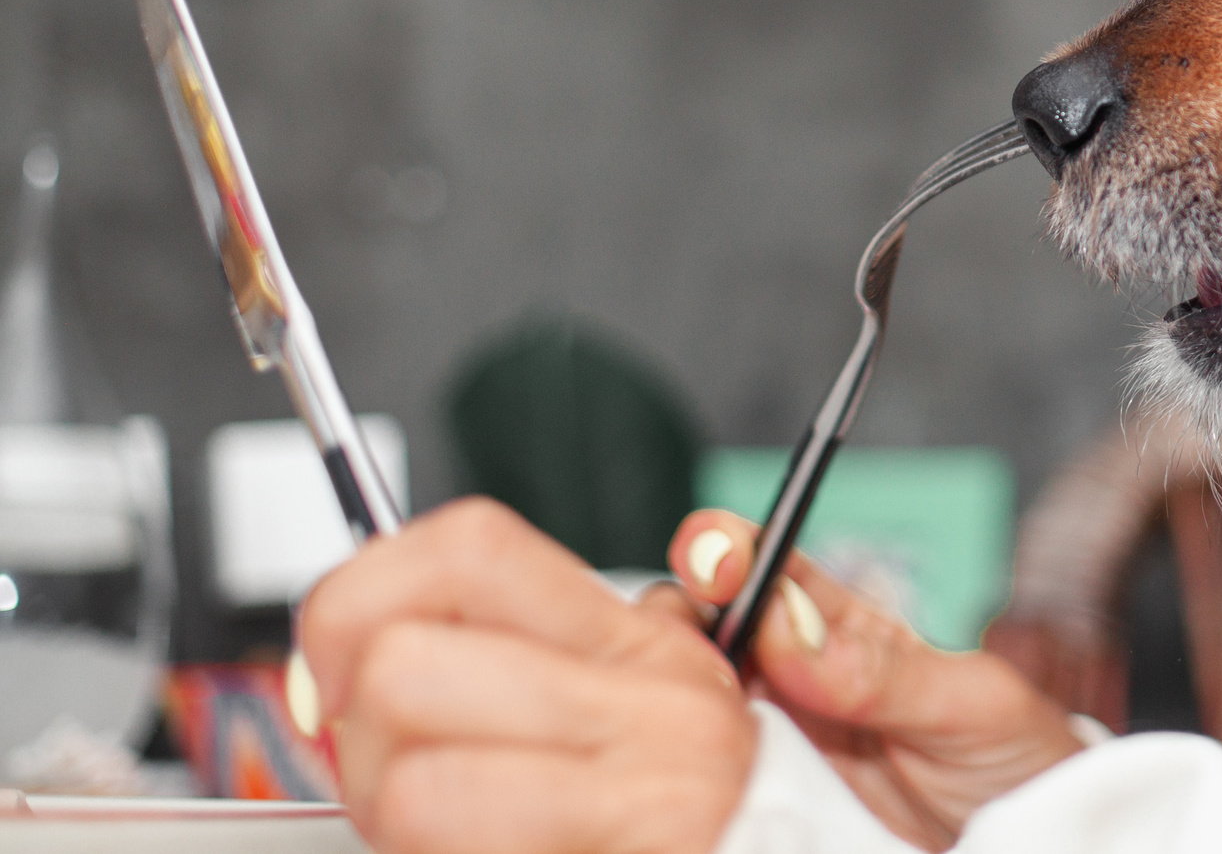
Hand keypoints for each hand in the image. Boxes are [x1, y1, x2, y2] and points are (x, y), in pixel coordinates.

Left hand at [296, 498, 756, 853]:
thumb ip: (558, 648)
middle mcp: (656, 713)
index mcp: (648, 646)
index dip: (363, 591)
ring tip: (427, 827)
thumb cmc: (725, 819)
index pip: (469, 549)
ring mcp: (644, 806)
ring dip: (386, 818)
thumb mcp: (673, 705)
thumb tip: (390, 619)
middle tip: (386, 759)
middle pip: (401, 667)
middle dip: (353, 730)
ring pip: (407, 788)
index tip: (342, 653)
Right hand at [670, 510, 1084, 850]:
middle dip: (677, 623)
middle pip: (703, 633)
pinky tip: (700, 785)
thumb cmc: (1013, 756)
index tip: (715, 559)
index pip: (766, 569)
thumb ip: (886, 671)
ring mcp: (774, 750)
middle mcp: (792, 683)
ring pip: (692, 709)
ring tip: (697, 724)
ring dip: (677, 704)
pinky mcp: (769, 812)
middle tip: (693, 655)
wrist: (1034, 842)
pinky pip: (714, 789)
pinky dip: (694, 782)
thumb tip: (790, 631)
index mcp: (841, 631)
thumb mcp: (970, 703)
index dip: (727, 550)